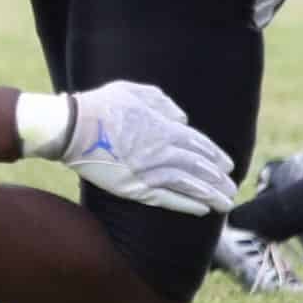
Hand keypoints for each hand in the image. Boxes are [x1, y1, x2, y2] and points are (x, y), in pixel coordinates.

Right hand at [58, 80, 235, 215]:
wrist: (70, 127)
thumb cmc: (100, 105)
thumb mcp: (132, 91)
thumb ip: (162, 102)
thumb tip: (182, 118)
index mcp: (163, 126)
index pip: (198, 144)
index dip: (215, 156)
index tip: (228, 166)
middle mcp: (161, 150)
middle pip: (198, 166)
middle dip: (218, 179)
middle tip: (232, 189)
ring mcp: (148, 170)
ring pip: (188, 185)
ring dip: (209, 195)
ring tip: (225, 204)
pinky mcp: (133, 187)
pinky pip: (166, 198)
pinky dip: (185, 204)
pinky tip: (201, 210)